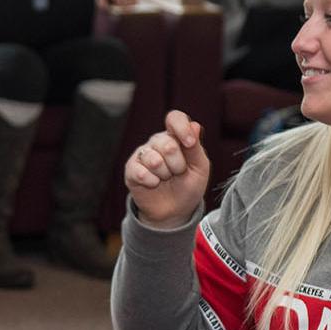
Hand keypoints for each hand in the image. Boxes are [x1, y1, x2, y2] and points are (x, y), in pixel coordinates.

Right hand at [124, 110, 210, 228]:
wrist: (175, 211)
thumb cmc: (188, 186)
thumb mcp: (199, 168)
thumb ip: (196, 148)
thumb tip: (194, 125)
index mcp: (175, 136)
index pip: (174, 118)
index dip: (182, 128)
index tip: (190, 144)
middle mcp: (157, 142)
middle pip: (167, 144)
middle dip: (178, 164)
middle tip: (178, 173)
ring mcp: (143, 154)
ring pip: (154, 159)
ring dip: (165, 175)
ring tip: (166, 179)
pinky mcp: (131, 169)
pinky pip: (141, 172)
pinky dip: (152, 182)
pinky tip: (154, 185)